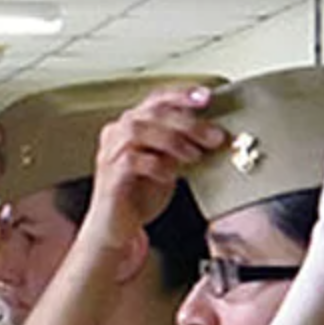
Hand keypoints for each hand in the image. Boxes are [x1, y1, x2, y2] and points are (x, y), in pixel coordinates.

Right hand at [90, 85, 224, 232]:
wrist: (116, 230)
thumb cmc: (140, 196)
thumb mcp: (168, 164)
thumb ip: (181, 146)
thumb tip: (213, 134)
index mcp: (131, 127)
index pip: (155, 100)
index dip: (181, 95)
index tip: (207, 96)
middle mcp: (116, 135)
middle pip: (151, 113)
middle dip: (188, 122)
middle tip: (214, 137)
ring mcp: (109, 155)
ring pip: (138, 130)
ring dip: (172, 140)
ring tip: (194, 156)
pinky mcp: (109, 177)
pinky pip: (131, 160)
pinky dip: (156, 164)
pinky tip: (171, 174)